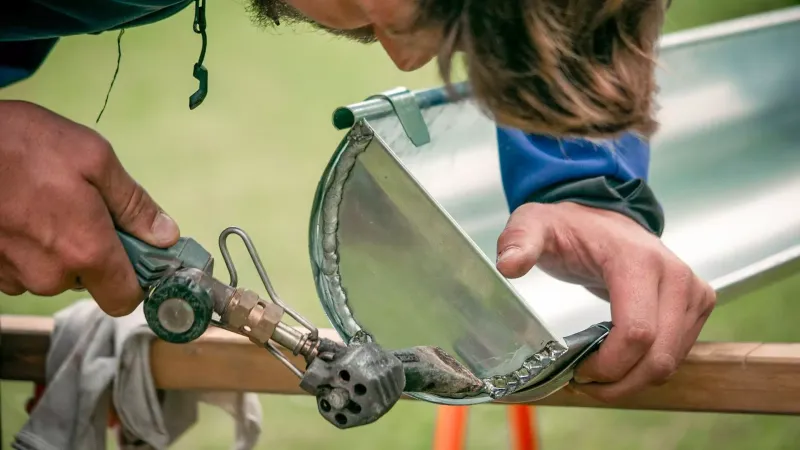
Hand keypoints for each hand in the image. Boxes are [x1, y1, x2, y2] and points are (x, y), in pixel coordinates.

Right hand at [0, 100, 179, 315]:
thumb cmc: (22, 144)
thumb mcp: (94, 158)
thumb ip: (134, 204)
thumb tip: (165, 235)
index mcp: (85, 251)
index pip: (123, 300)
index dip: (134, 281)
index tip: (136, 255)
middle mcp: (48, 275)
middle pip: (89, 280)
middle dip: (93, 250)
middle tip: (83, 207)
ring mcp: (12, 276)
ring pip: (53, 272)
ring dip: (57, 245)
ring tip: (44, 202)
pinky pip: (22, 267)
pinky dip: (26, 245)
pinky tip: (19, 210)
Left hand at [495, 201, 715, 400]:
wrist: (603, 218)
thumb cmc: (569, 227)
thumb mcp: (534, 226)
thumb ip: (519, 241)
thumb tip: (509, 265)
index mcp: (638, 261)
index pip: (637, 333)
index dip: (608, 365)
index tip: (576, 371)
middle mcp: (675, 276)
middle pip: (658, 357)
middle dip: (618, 382)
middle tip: (582, 383)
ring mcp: (692, 291)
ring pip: (670, 362)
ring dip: (632, 381)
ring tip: (595, 375)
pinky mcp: (698, 303)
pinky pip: (677, 354)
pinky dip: (646, 369)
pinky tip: (617, 362)